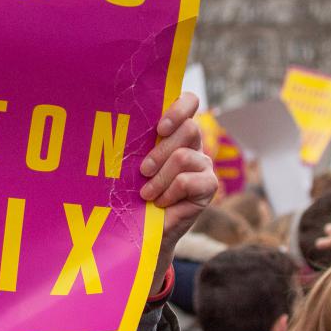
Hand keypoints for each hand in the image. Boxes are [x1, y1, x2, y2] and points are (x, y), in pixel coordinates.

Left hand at [139, 93, 216, 294]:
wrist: (146, 228)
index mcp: (177, 131)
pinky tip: (162, 203)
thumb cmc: (136, 191)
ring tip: (148, 193)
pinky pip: (187, 181)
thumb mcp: (135, 164)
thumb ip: (139, 143)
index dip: (179, 108)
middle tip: (143, 171)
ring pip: (183, 156)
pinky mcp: (210, 185)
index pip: (190, 102)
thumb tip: (120, 123)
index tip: (160, 127)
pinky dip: (169, 193)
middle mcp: (194, 144)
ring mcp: (204, 164)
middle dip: (160, 151)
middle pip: (189, 128)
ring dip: (160, 178)